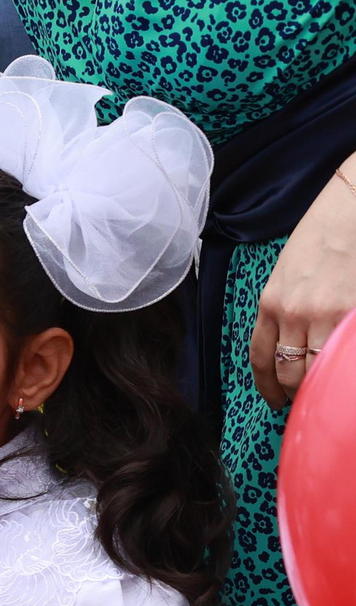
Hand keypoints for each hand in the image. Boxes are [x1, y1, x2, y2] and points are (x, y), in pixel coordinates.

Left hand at [251, 165, 355, 407]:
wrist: (351, 206)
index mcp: (269, 302)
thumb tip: (293, 340)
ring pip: (316, 369)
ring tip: (328, 389)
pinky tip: (342, 373)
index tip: (275, 400)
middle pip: (288, 371)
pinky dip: (341, 368)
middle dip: (296, 392)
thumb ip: (285, 307)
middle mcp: (291, 312)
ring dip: (321, 385)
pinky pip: (342, 353)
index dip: (267, 386)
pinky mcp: (349, 313)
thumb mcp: (288, 271)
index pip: (259, 358)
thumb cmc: (323, 234)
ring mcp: (324, 314)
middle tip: (307, 400)